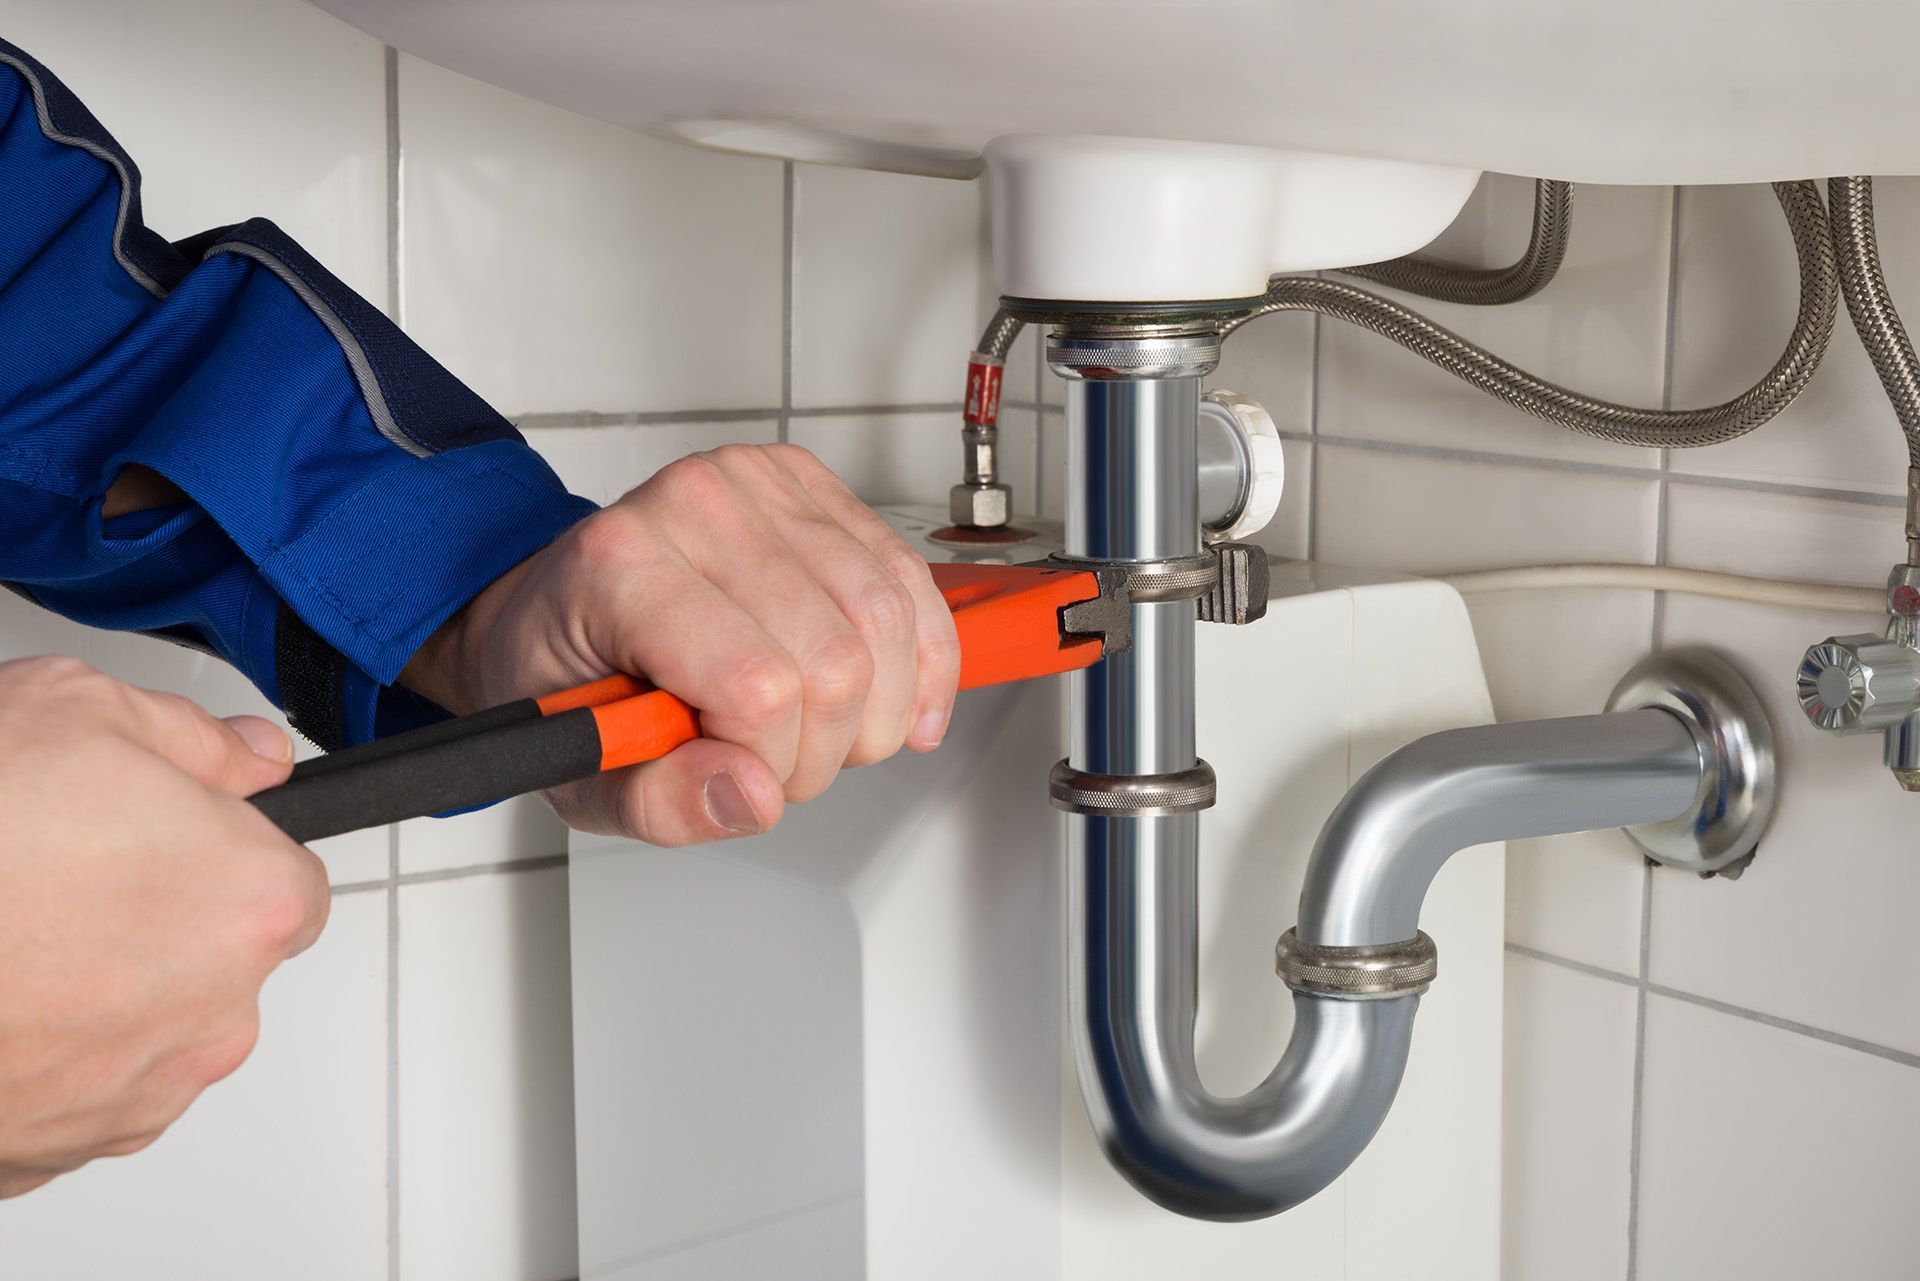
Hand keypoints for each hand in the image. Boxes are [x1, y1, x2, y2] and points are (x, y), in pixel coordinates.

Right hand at [0, 658, 327, 1196]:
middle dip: (162, 919)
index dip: (223, 852)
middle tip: (65, 873)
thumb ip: (197, 740)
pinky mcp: (59, 1150)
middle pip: (219, 960)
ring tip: (12, 934)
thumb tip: (254, 756)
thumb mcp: (78, 711)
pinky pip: (76, 1089)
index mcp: (249, 904)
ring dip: (101, 989)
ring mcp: (137, 1093)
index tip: (169, 839)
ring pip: (148, 1028)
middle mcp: (215, 1015)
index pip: (291, 884)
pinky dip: (42, 1050)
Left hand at [405, 444, 962, 844]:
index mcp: (620, 568)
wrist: (563, 606)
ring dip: (875, 709)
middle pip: (837, 661)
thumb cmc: (568, 680)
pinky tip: (897, 700)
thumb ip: (663, 803)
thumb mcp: (583, 775)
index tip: (737, 772)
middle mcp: (693, 505)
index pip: (758, 685)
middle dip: (826, 747)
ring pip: (886, 621)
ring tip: (819, 729)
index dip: (772, 760)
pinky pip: (908, 580)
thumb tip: (753, 796)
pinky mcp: (810, 484)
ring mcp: (758, 483)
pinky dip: (919, 657)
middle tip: (776, 762)